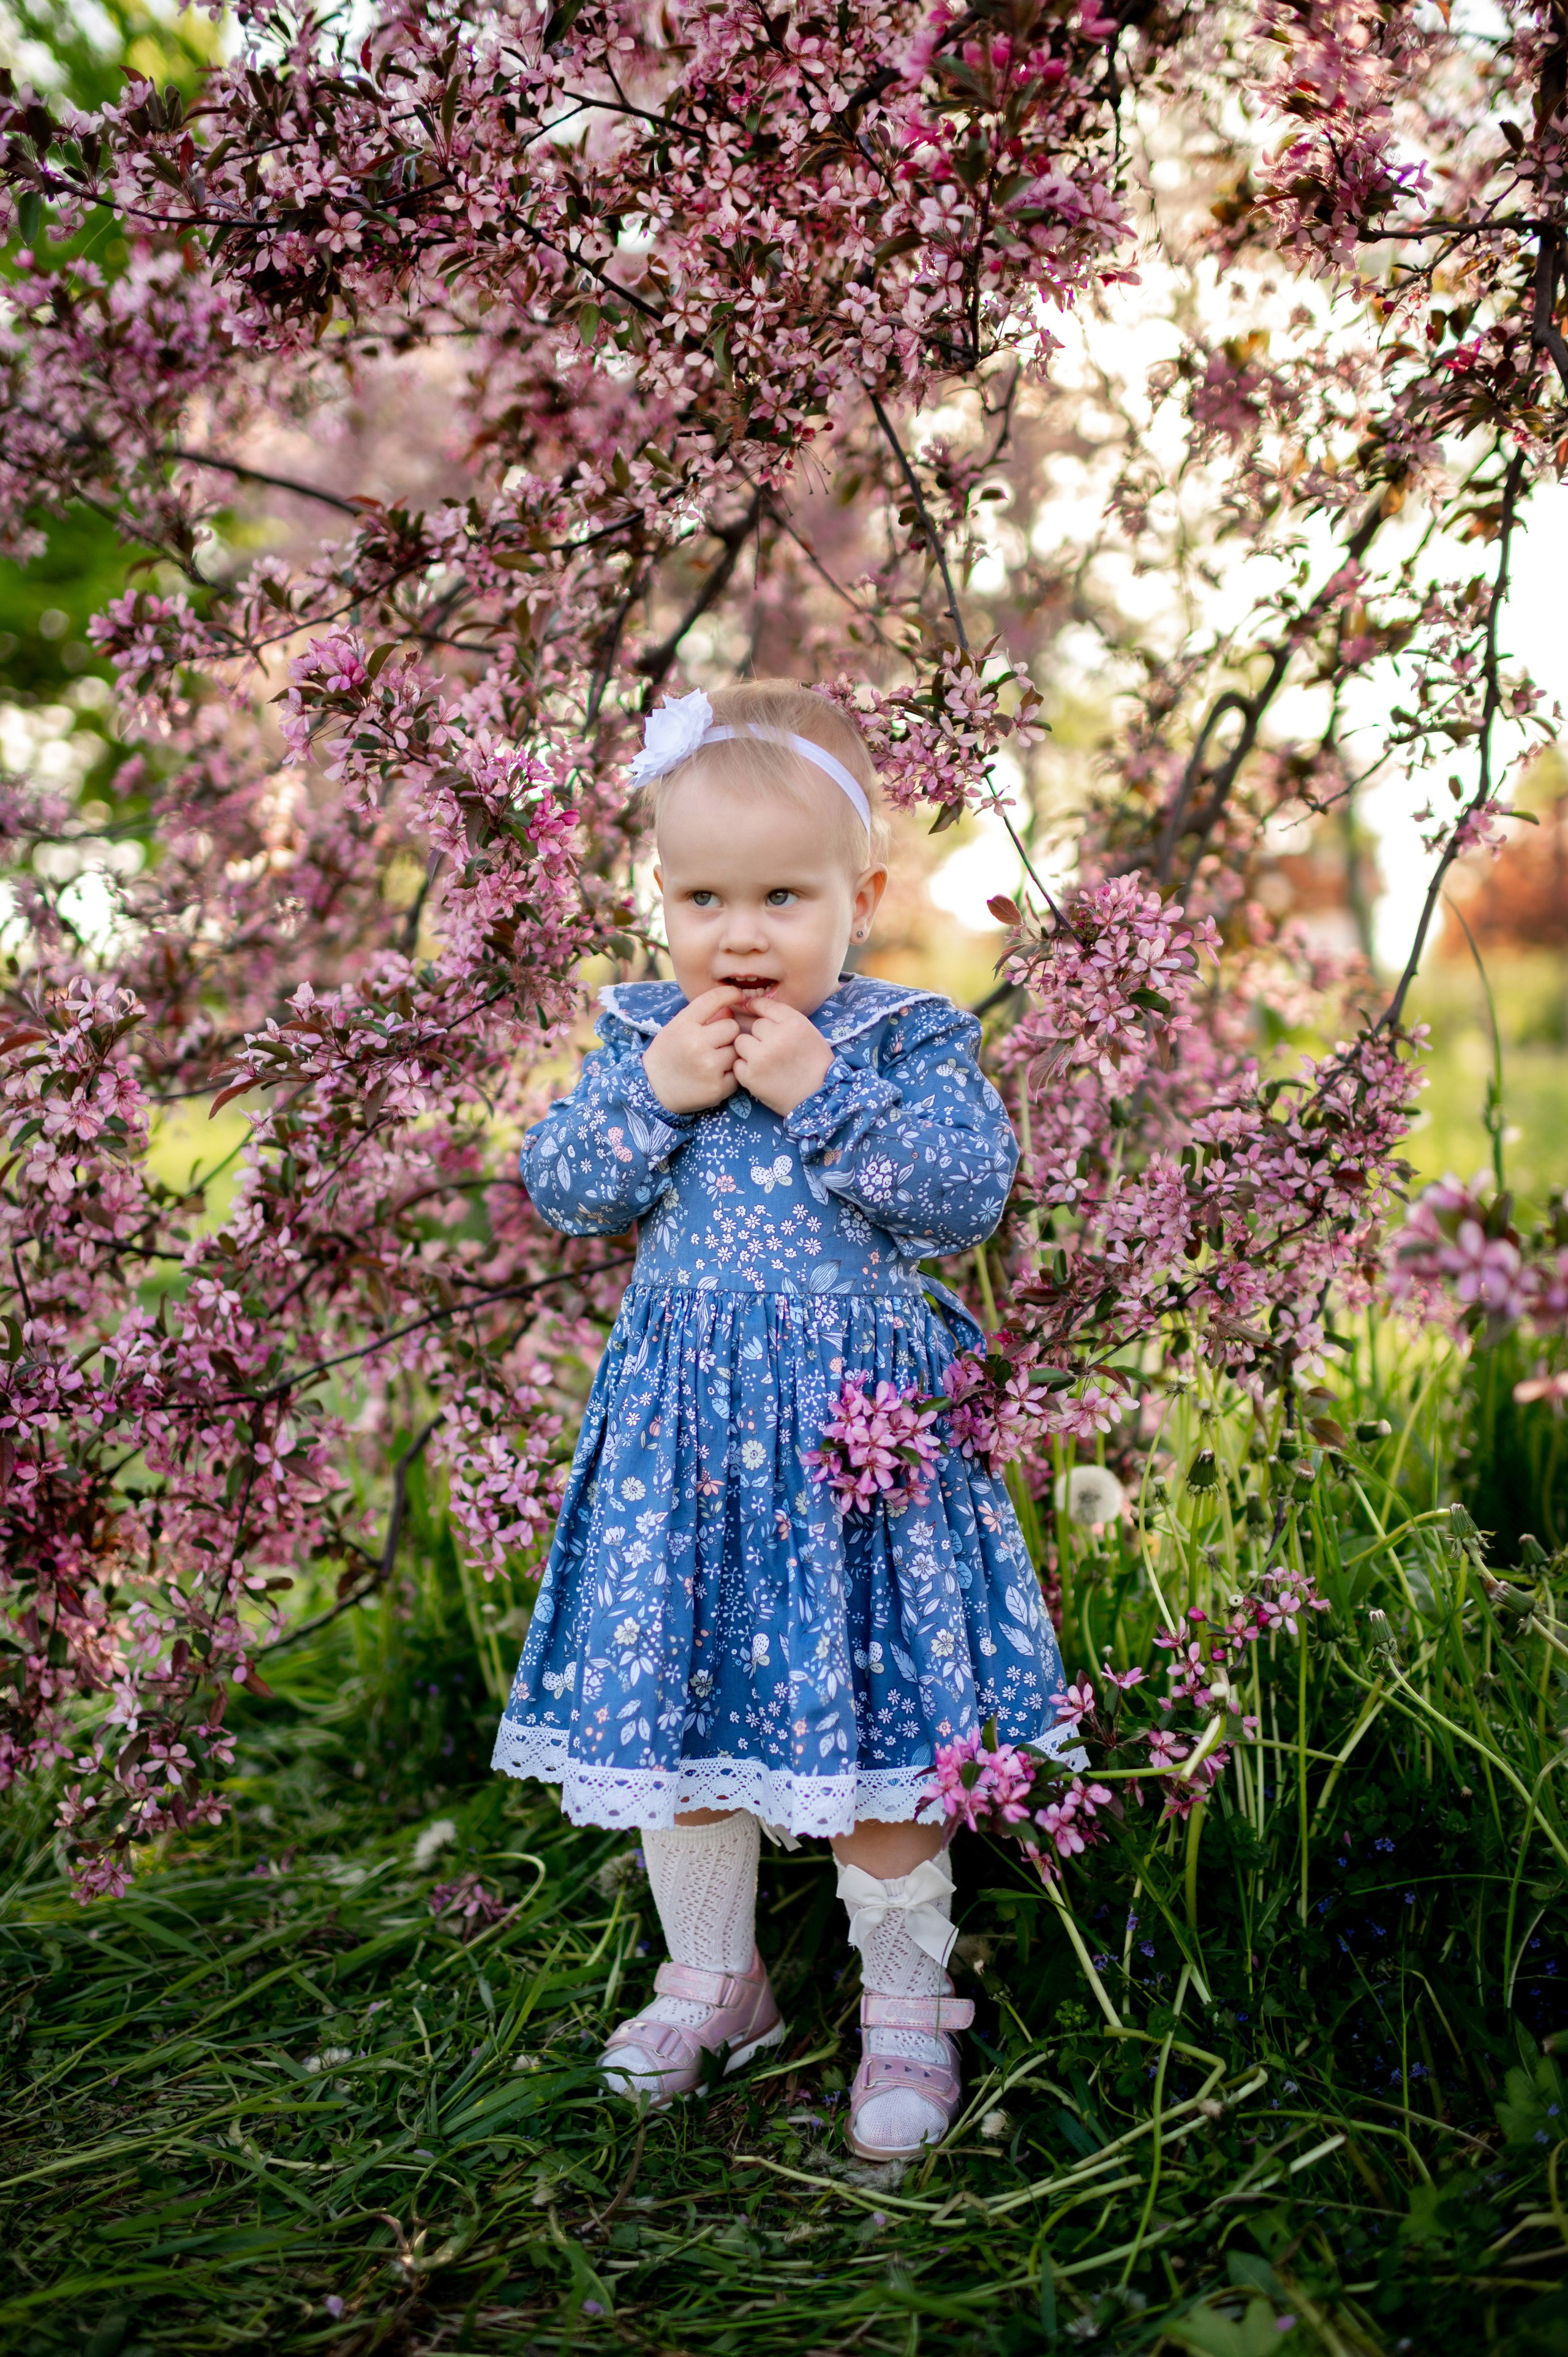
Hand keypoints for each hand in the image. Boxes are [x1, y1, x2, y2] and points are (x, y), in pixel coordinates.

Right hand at [641, 986, 742, 1113]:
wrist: (653, 1089)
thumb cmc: (668, 1053)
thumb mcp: (677, 1028)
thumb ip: (703, 1016)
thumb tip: (731, 1007)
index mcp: (683, 1025)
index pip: (713, 999)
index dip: (729, 994)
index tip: (737, 995)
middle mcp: (696, 1044)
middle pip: (732, 1027)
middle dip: (727, 1033)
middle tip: (715, 1042)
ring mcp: (708, 1067)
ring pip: (737, 1050)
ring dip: (729, 1054)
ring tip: (713, 1060)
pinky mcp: (718, 1088)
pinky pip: (737, 1071)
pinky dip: (730, 1073)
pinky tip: (715, 1075)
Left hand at [731, 997, 832, 1116]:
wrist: (818, 1098)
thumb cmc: (816, 1064)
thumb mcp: (809, 1032)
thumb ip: (785, 1019)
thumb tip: (754, 1004)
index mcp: (794, 1023)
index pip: (766, 1005)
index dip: (756, 1006)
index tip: (751, 1008)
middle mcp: (777, 1037)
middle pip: (755, 1025)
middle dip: (761, 1035)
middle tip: (772, 1050)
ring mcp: (761, 1057)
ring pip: (741, 1041)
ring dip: (749, 1049)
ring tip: (763, 1061)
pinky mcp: (750, 1076)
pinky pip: (737, 1063)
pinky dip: (745, 1068)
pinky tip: (759, 1074)